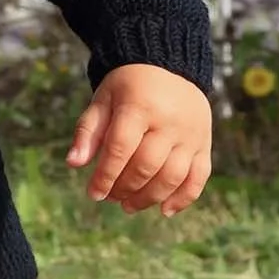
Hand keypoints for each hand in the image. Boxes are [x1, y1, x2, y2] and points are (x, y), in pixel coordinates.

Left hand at [66, 63, 213, 217]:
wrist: (168, 67)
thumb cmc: (127, 88)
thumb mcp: (102, 100)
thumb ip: (88, 131)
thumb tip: (73, 164)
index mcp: (140, 107)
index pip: (120, 148)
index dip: (105, 175)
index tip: (93, 194)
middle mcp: (170, 122)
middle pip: (147, 165)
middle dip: (126, 188)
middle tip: (111, 198)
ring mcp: (191, 135)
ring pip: (173, 175)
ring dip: (150, 197)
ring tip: (129, 206)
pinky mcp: (205, 144)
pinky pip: (199, 176)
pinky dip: (184, 198)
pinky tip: (165, 211)